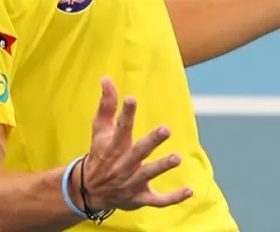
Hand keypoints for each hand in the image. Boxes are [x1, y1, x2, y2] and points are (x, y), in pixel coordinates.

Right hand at [76, 77, 192, 212]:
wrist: (90, 190)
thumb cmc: (100, 154)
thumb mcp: (100, 129)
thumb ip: (106, 105)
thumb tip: (106, 78)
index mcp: (114, 146)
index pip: (121, 128)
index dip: (126, 113)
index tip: (131, 99)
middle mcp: (123, 164)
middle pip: (138, 151)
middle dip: (151, 141)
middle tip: (165, 129)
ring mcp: (132, 182)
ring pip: (148, 174)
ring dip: (162, 166)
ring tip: (177, 158)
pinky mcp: (140, 197)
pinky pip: (158, 200)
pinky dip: (173, 198)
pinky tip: (189, 191)